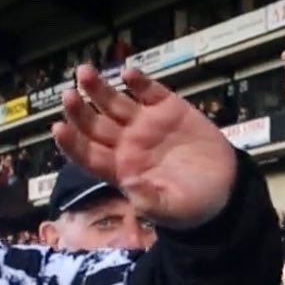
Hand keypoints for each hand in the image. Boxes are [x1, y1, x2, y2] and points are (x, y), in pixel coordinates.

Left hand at [52, 65, 235, 229]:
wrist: (225, 190)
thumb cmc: (192, 206)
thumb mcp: (171, 210)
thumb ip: (149, 200)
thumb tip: (130, 185)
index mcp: (121, 169)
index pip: (88, 155)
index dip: (72, 142)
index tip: (59, 128)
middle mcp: (127, 144)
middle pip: (94, 125)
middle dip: (79, 111)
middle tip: (68, 96)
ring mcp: (146, 124)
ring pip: (114, 103)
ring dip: (98, 89)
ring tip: (85, 73)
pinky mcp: (169, 109)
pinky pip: (149, 92)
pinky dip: (139, 82)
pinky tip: (129, 74)